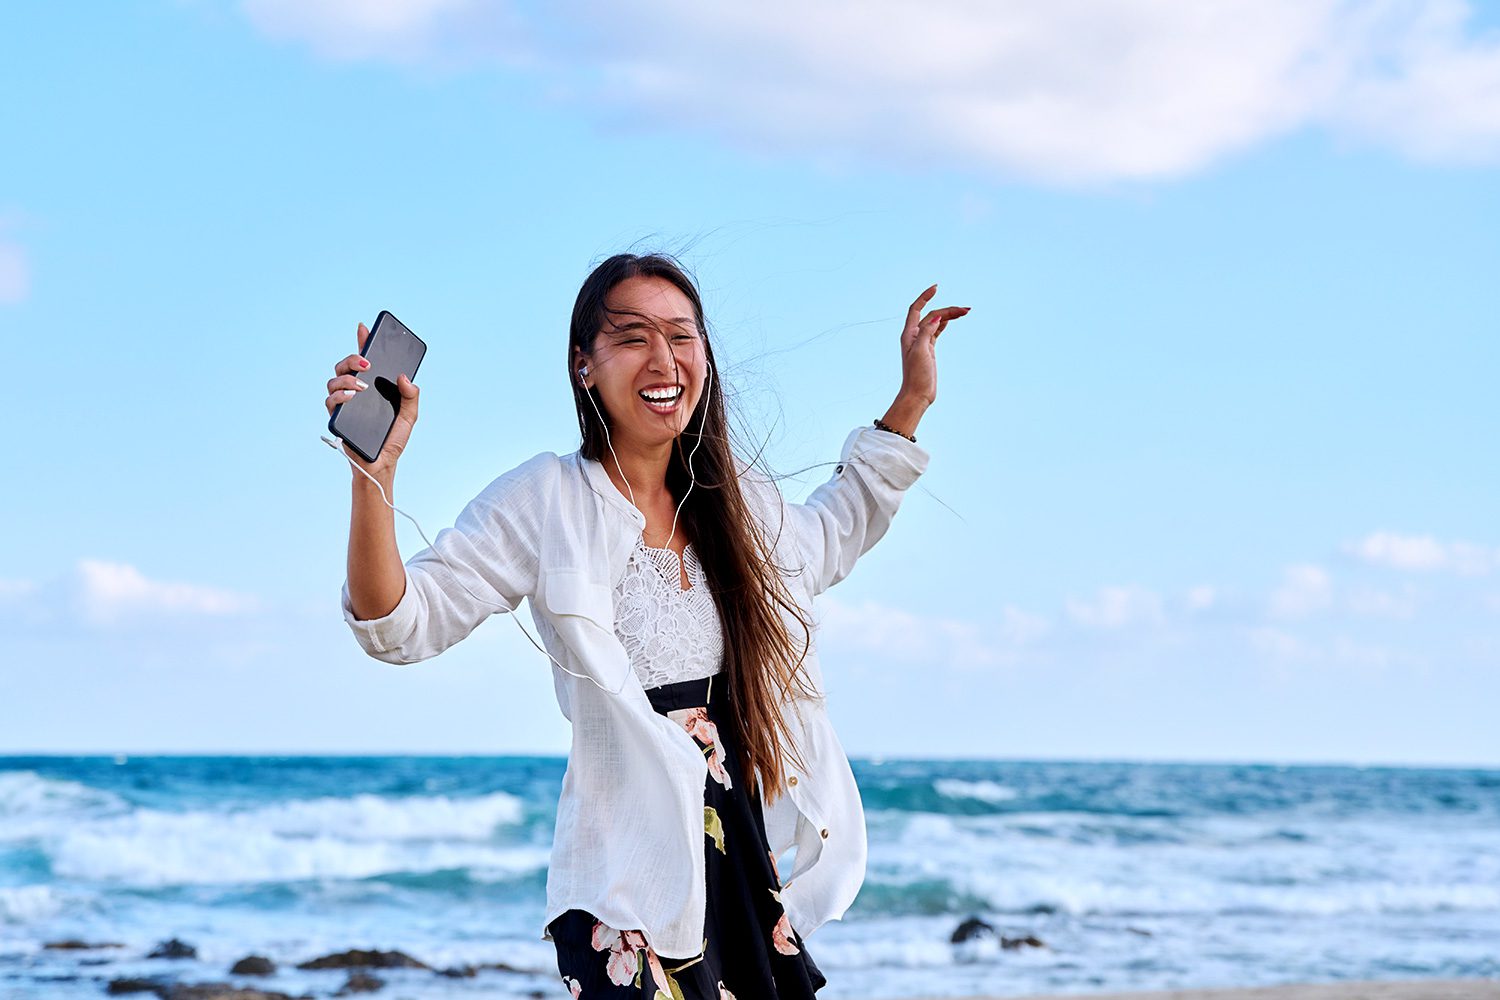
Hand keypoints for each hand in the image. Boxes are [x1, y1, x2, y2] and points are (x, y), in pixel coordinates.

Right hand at [324, 321, 419, 479]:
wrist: (382, 464)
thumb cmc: (393, 440)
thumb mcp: (410, 415)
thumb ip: (411, 395)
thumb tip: (404, 376)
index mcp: (372, 388)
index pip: (364, 361)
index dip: (362, 342)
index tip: (364, 328)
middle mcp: (355, 392)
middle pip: (345, 366)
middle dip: (353, 358)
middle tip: (367, 363)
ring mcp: (344, 404)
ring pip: (333, 380)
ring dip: (347, 378)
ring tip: (361, 386)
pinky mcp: (338, 418)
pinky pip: (330, 401)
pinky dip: (339, 396)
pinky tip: (351, 396)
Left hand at [898, 284, 968, 406]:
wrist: (917, 394)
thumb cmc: (916, 375)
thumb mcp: (921, 351)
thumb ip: (927, 332)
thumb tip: (936, 316)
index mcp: (909, 334)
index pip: (916, 309)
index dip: (925, 296)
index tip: (936, 287)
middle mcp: (914, 336)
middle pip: (931, 315)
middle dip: (947, 309)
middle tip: (965, 310)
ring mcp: (922, 342)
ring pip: (936, 322)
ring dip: (949, 316)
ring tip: (965, 312)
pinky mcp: (929, 349)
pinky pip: (937, 331)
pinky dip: (945, 324)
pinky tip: (952, 320)